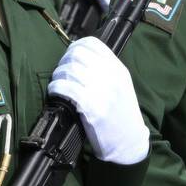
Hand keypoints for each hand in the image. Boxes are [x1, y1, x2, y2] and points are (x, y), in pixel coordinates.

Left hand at [47, 36, 148, 164]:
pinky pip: (66, 88)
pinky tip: (56, 93)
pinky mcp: (93, 108)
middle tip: (62, 73)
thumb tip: (77, 56)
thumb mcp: (120, 85)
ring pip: (69, 70)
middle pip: (77, 54)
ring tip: (58, 84)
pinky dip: (56, 89)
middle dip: (64, 62)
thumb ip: (104, 69)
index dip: (75, 47)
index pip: (92, 44)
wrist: (129, 142)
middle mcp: (112, 77)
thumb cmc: (121, 114)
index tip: (69, 57)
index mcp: (118, 69)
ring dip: (58, 76)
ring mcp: (103, 92)